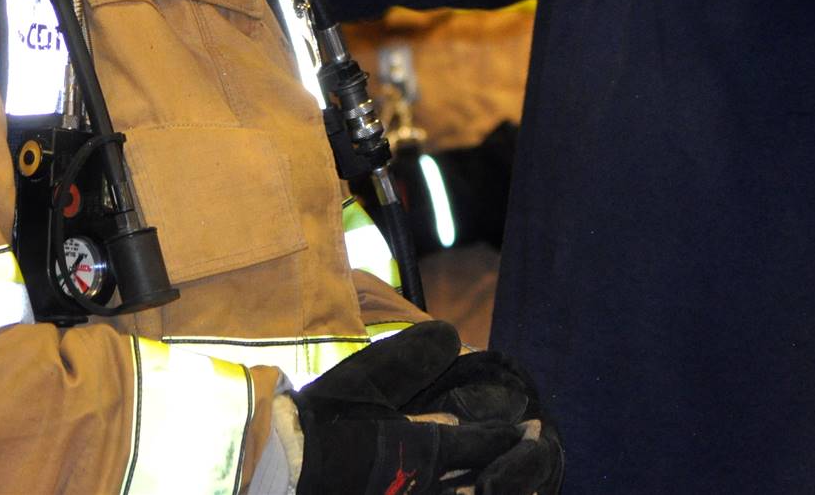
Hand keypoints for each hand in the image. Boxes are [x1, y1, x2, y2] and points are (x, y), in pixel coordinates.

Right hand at [294, 321, 561, 494]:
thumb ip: (409, 360)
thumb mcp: (363, 382)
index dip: (507, 436)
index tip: (532, 426)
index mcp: (419, 451)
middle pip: (479, 484)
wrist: (279, 472)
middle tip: (536, 453)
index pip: (478, 444)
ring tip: (525, 491)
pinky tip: (472, 494)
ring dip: (493, 492)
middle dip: (510, 471)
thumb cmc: (319, 426)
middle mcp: (419, 485)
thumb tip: (452, 334)